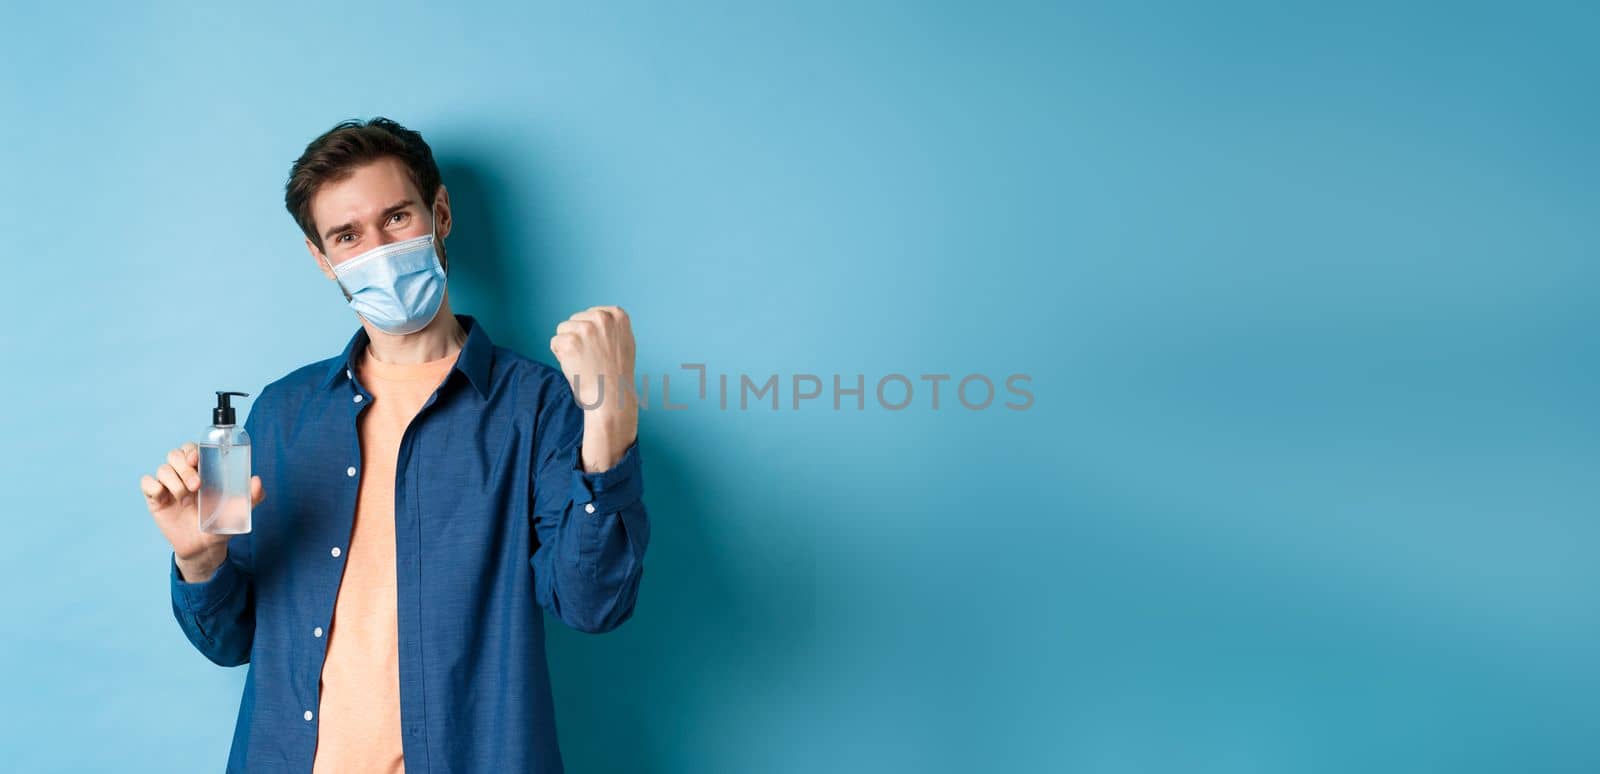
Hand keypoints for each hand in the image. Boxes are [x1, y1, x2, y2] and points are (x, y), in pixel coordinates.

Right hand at [140, 441, 263, 580]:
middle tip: (196, 485)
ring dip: (173, 480)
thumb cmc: (222, 524)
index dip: (192, 450)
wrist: (204, 547)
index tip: (197, 460)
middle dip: (184, 467)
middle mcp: (184, 475)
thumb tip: (256, 480)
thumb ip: (253, 496)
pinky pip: (146, 483)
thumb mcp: (240, 510)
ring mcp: (169, 486)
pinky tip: (164, 497)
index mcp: (203, 471)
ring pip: (162, 468)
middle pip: (175, 455)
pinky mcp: (155, 499)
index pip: (192, 449)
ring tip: (186, 499)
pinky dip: (153, 486)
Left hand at [550, 305, 637, 471]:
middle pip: (575, 320)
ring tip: (585, 362)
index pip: (592, 313)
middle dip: (578, 337)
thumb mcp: (624, 342)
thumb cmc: (617, 375)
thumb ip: (611, 326)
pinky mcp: (569, 342)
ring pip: (563, 330)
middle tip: (592, 359)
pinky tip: (576, 366)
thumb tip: (595, 315)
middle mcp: (602, 318)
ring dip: (568, 346)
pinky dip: (560, 356)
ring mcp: (585, 329)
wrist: (612, 398)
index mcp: (618, 315)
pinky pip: (555, 343)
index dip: (592, 334)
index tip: (601, 349)